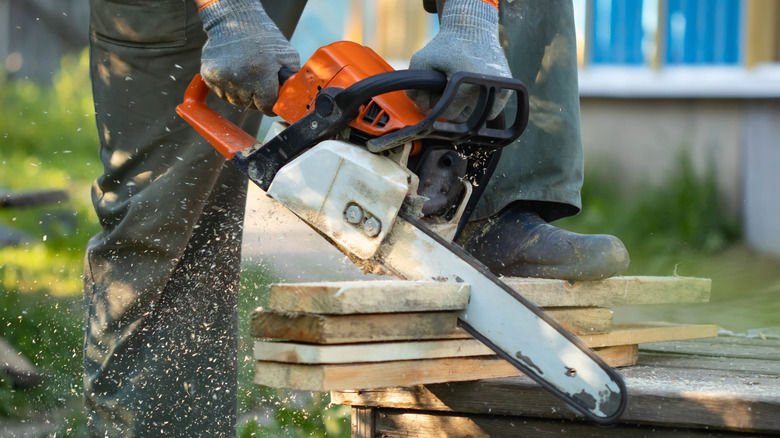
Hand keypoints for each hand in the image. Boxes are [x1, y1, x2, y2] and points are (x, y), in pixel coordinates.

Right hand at [198, 0, 299, 114]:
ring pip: (235, 101)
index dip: (271, 106)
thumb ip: (292, 80)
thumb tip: (293, 99)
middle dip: (257, 98)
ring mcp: (222, 78)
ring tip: (246, 74)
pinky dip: (229, 88)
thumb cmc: (264, 37)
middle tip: (259, 82)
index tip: (272, 101)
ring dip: (242, 94)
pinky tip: (234, 73)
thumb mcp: (287, 55)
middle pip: (251, 106)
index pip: (266, 107)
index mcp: (261, 74)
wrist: (234, 19)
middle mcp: (240, 79)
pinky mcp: (209, 76)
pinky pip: (222, 94)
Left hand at [407, 0, 510, 121]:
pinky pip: (493, 112)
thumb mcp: (423, 60)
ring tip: (461, 94)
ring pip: (480, 119)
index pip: (448, 114)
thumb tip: (422, 110)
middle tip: (449, 91)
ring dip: (468, 112)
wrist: (473, 29)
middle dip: (453, 109)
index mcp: (463, 83)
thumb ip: (414, 88)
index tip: (437, 94)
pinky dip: (483, 108)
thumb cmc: (446, 45)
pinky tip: (474, 94)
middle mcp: (483, 88)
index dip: (438, 106)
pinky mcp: (507, 88)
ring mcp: (498, 88)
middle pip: (464, 118)